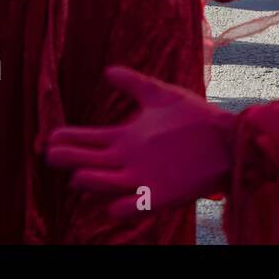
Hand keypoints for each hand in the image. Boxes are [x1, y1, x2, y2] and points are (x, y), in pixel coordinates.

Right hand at [46, 66, 235, 218]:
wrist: (228, 139)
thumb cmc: (195, 119)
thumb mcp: (161, 95)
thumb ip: (134, 83)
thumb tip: (107, 70)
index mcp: (125, 139)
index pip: (87, 140)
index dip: (67, 139)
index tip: (50, 137)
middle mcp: (128, 160)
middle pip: (87, 162)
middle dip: (68, 159)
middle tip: (52, 154)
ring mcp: (141, 179)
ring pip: (103, 185)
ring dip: (89, 182)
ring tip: (79, 175)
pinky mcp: (159, 195)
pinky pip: (133, 207)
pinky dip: (121, 208)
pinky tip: (113, 204)